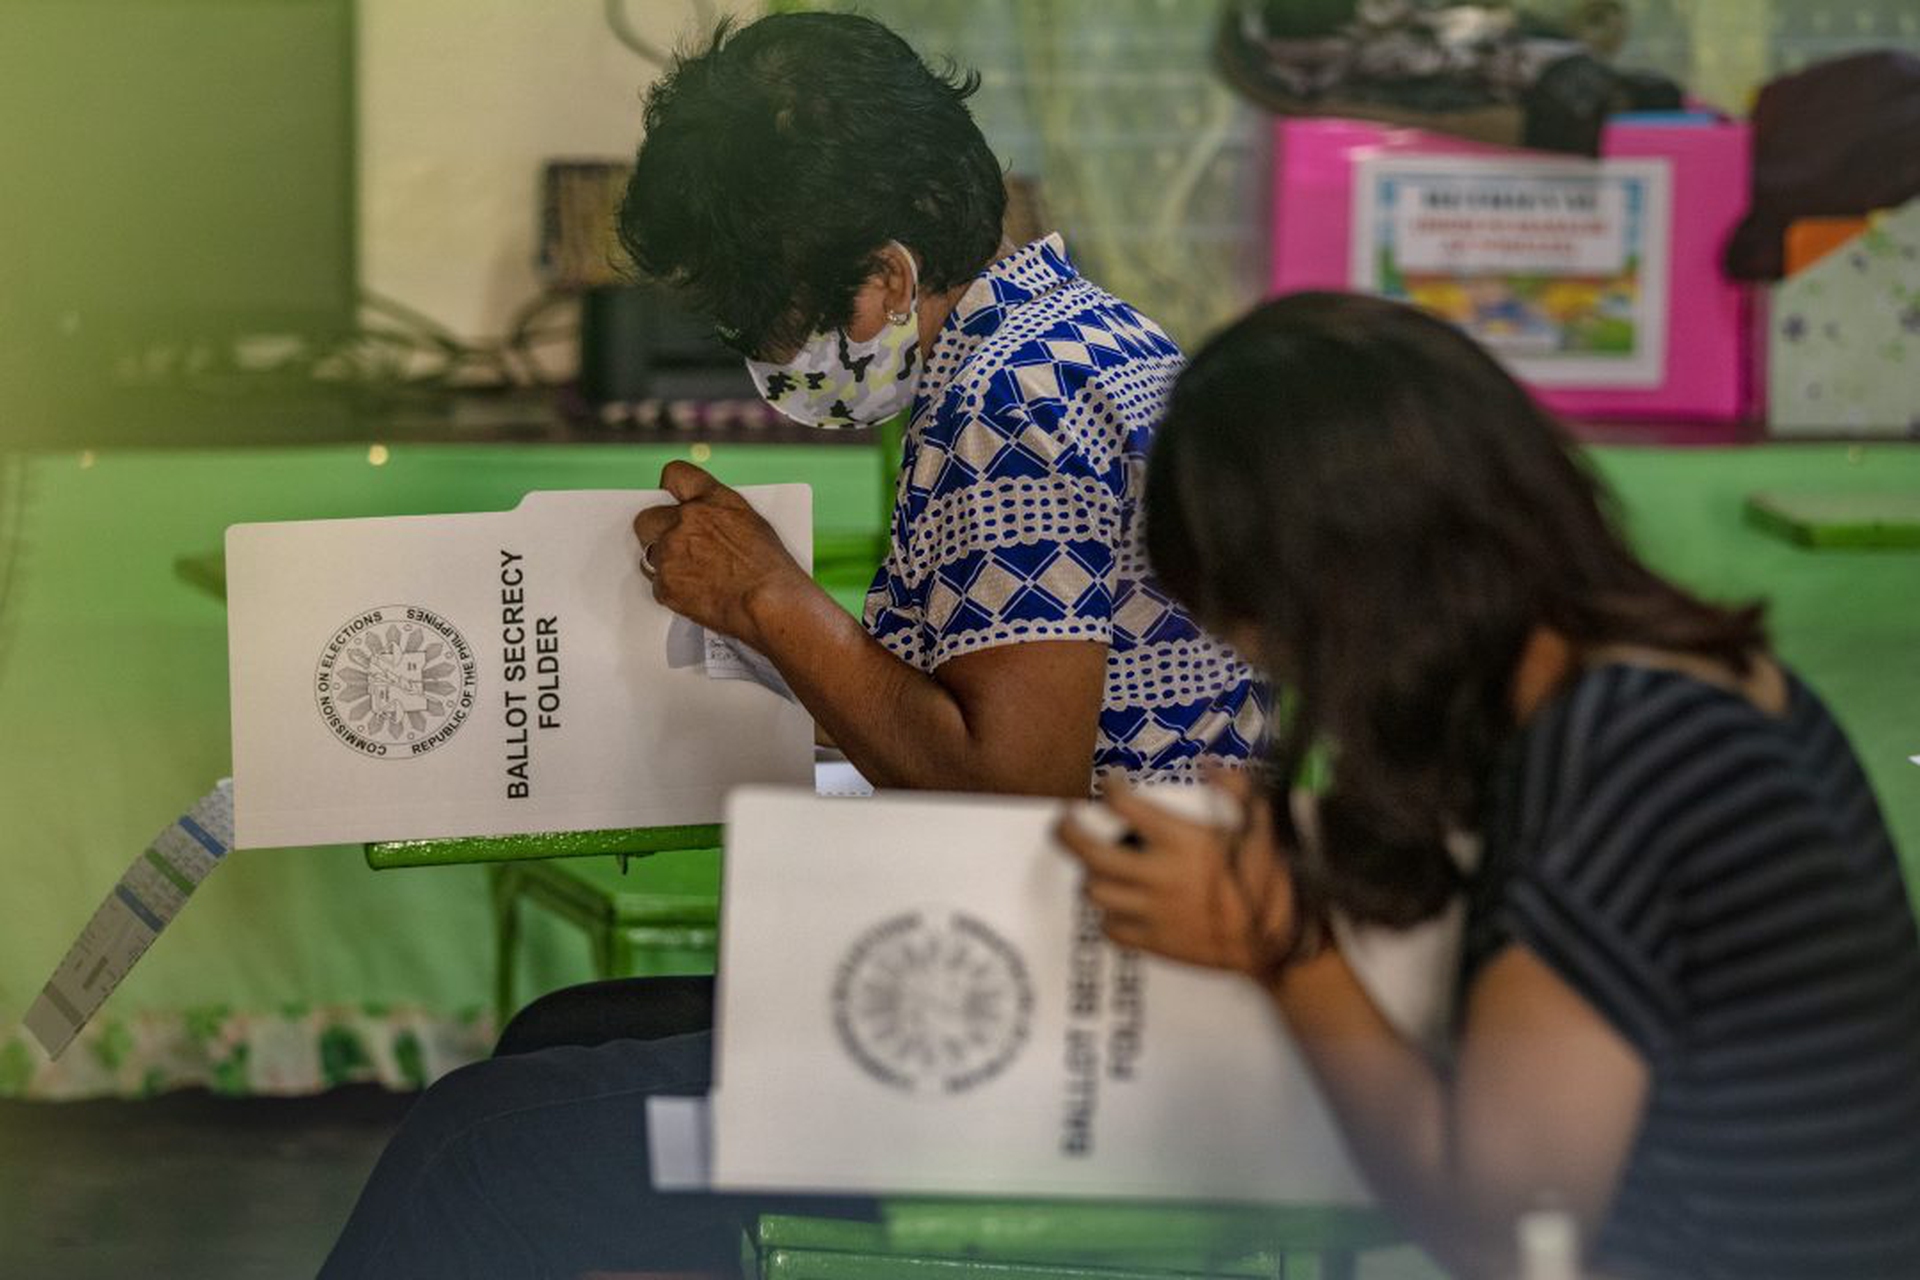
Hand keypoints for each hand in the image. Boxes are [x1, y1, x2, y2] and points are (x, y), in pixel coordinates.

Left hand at [631, 461, 810, 647]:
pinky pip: (657, 583)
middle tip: (674, 544)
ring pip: (649, 552)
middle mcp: (686, 520)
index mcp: (711, 499)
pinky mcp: (664, 583)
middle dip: (657, 530)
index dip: (669, 487)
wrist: (768, 603)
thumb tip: (705, 520)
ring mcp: (671, 551)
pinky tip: (695, 593)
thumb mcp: (751, 523)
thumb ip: (718, 514)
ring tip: (691, 574)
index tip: (668, 495)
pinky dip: (671, 589)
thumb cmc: (769, 569)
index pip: (676, 475)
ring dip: (664, 561)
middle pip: (648, 517)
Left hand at [1054, 771, 1295, 977]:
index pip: (1126, 807)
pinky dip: (1108, 915)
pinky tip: (1118, 904)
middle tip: (1062, 820)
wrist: (1277, 942)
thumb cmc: (1269, 879)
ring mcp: (1153, 912)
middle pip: (1091, 853)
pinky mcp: (1154, 942)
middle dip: (1067, 832)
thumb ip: (1236, 790)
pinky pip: (1111, 929)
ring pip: (1096, 892)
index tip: (1110, 782)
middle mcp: (1159, 876)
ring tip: (1095, 864)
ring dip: (1090, 874)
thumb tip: (1211, 762)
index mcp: (1182, 843)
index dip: (1111, 788)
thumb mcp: (1260, 827)